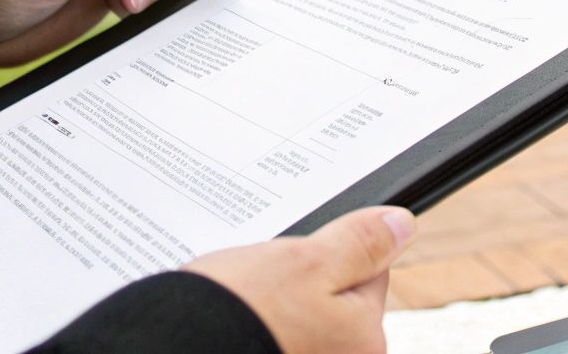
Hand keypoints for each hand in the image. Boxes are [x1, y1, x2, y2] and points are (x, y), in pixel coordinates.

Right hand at [186, 206, 415, 353]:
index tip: (298, 256)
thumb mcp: (307, 261)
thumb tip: (401, 226)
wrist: (165, 351)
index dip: (333, 253)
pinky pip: (268, 338)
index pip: (369, 275)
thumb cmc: (237, 313)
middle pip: (332, 304)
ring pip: (297, 323)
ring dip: (270, 309)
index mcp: (362, 342)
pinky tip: (227, 322)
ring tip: (238, 302)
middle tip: (260, 284)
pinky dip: (250, 329)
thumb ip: (360, 244)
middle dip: (299, 287)